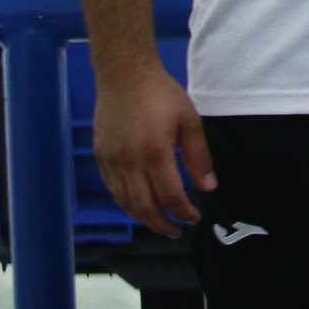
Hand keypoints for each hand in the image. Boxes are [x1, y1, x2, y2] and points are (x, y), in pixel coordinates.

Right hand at [93, 64, 215, 236]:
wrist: (125, 75)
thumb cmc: (162, 95)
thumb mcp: (190, 122)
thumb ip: (199, 157)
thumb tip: (208, 187)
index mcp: (154, 154)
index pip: (169, 196)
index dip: (183, 212)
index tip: (195, 217)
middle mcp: (129, 163)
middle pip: (144, 207)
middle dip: (162, 224)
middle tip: (177, 232)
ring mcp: (111, 162)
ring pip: (125, 202)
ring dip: (143, 218)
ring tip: (160, 224)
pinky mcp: (101, 157)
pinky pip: (113, 190)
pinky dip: (126, 203)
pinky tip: (139, 205)